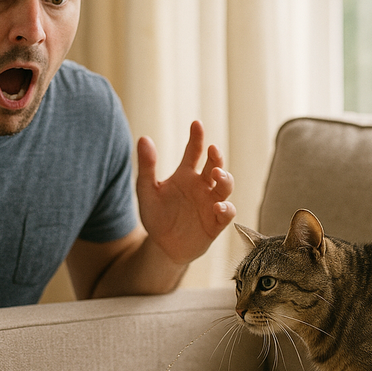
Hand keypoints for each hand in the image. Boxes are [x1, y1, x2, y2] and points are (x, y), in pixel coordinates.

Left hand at [136, 120, 236, 264]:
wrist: (161, 246)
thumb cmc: (156, 216)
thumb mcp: (146, 191)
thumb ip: (146, 166)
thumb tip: (144, 138)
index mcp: (186, 175)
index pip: (194, 151)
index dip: (196, 137)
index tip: (196, 123)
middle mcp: (202, 186)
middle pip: (215, 165)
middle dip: (216, 157)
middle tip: (212, 149)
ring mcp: (211, 203)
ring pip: (226, 186)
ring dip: (225, 178)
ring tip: (216, 174)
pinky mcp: (216, 223)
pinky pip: (227, 213)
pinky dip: (226, 208)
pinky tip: (217, 206)